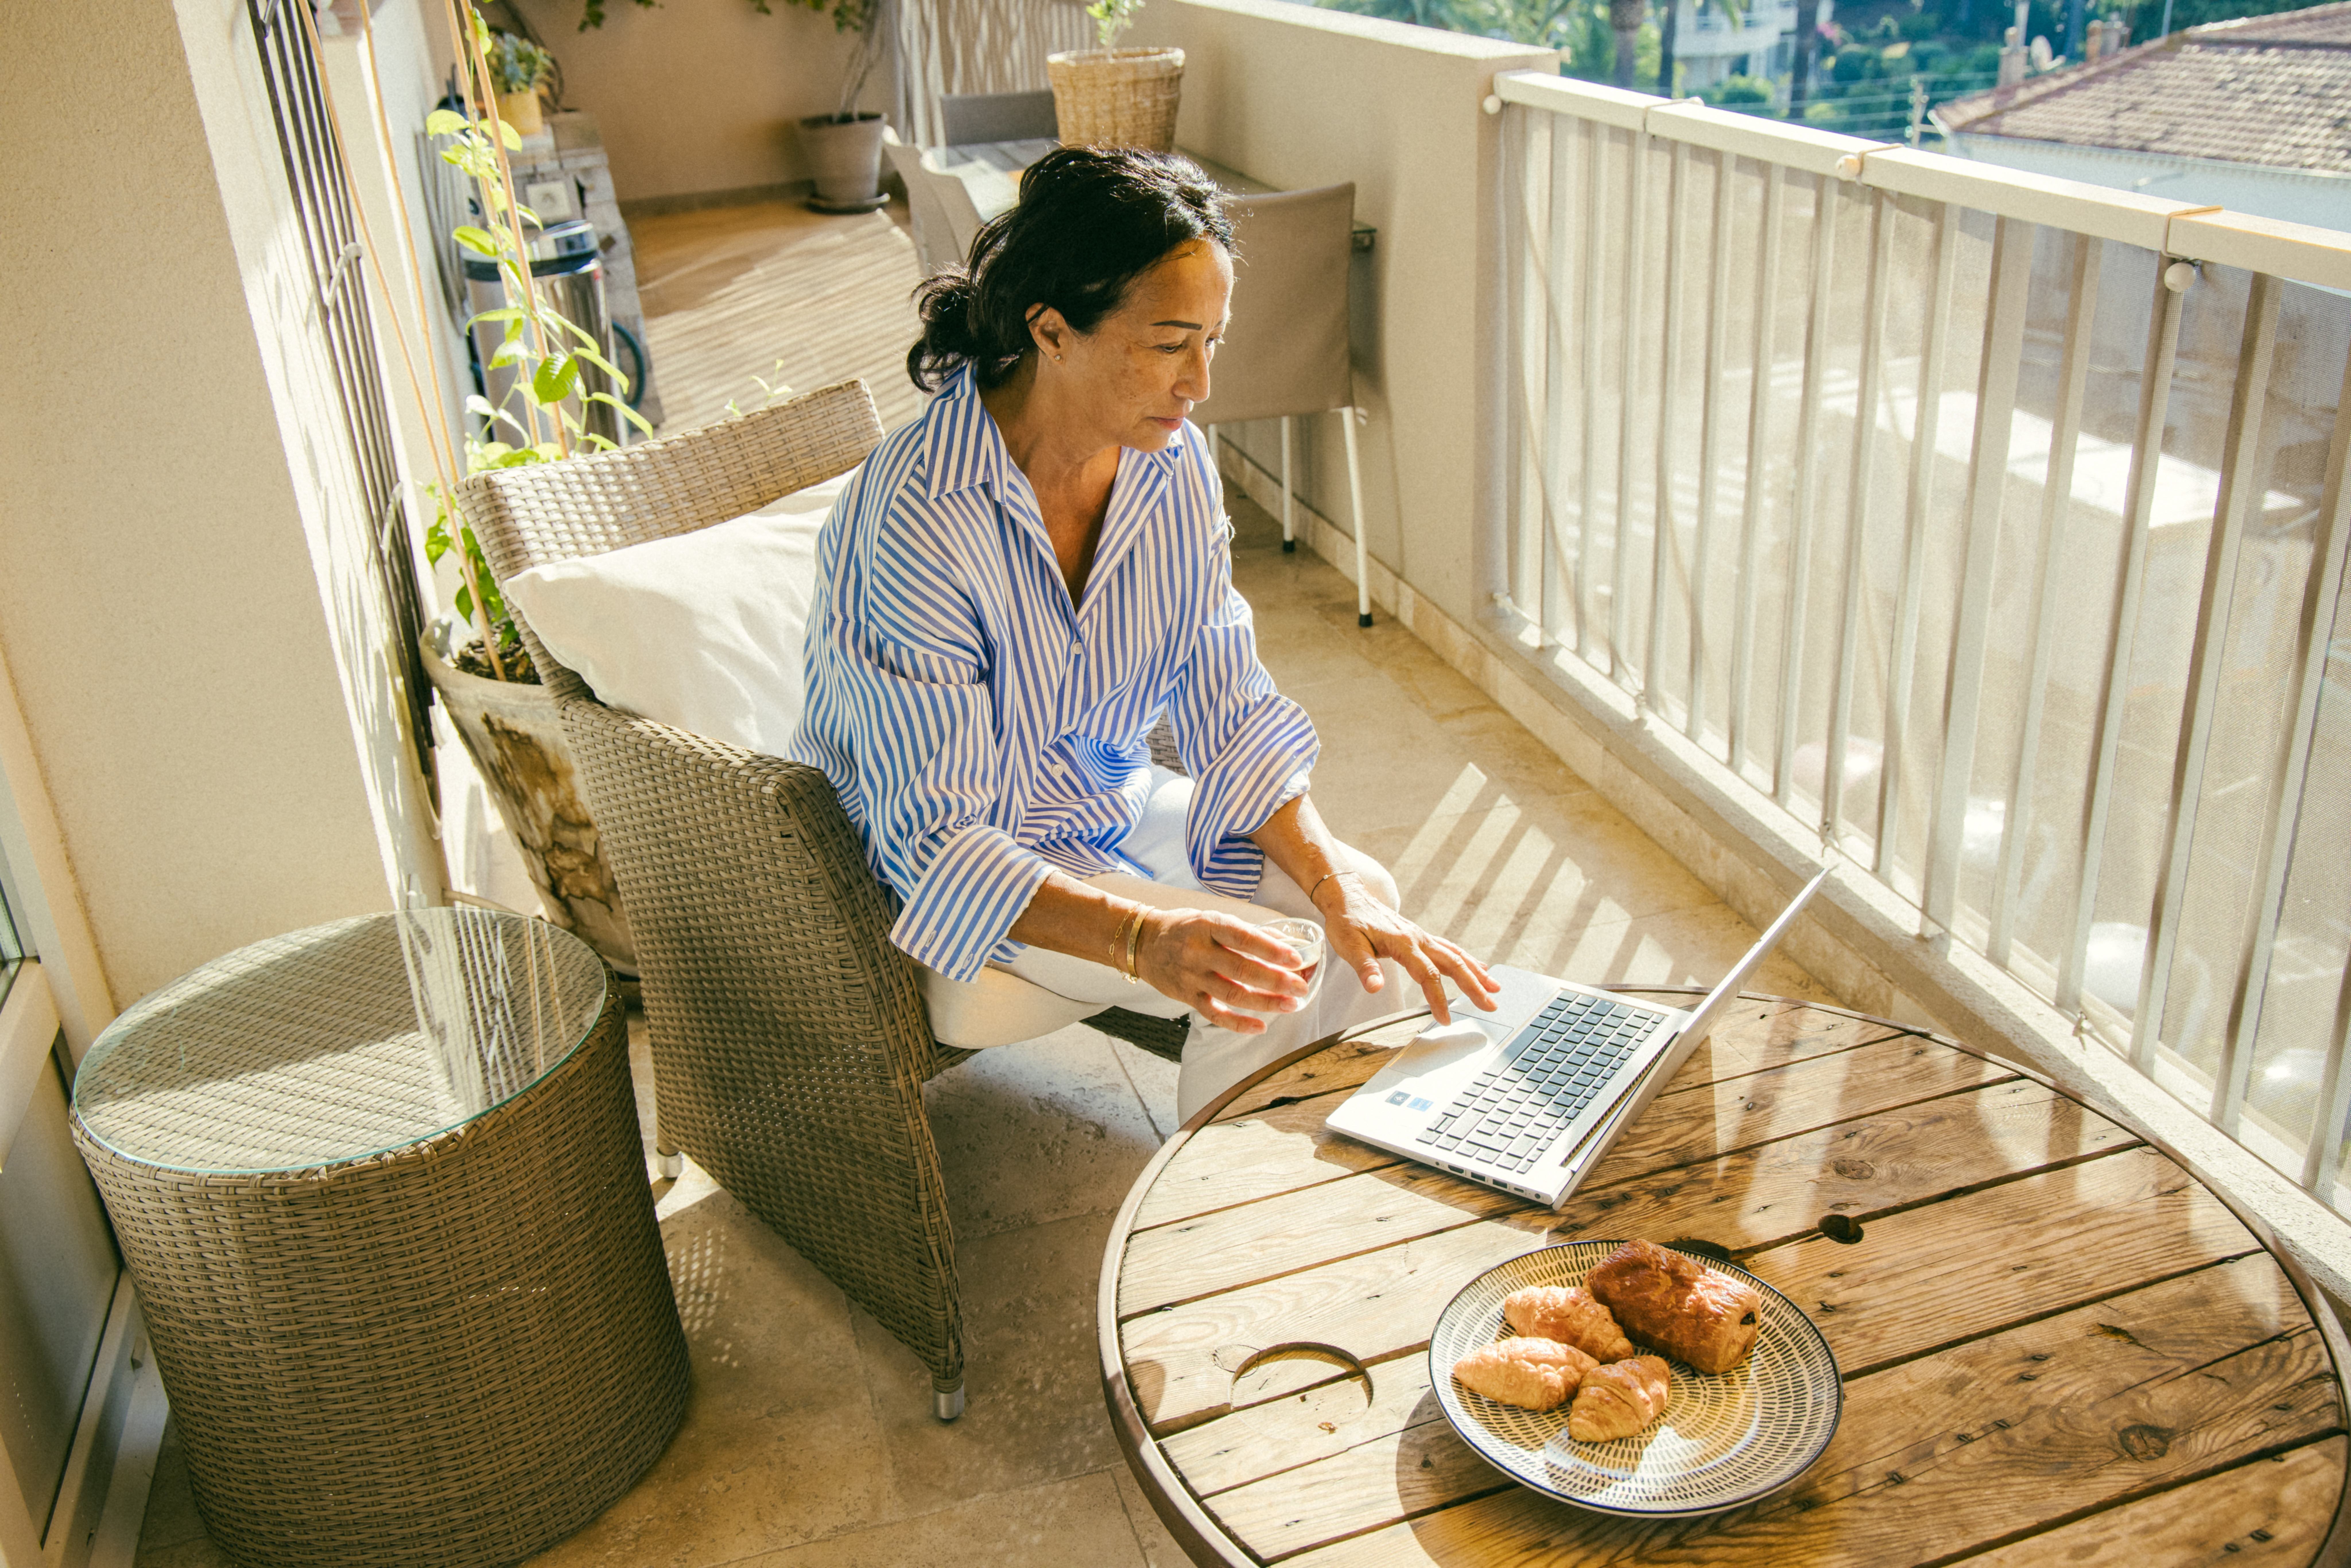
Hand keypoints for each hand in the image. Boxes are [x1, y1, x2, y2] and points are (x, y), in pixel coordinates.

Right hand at [1134, 908, 1314, 1033]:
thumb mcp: (1212, 919)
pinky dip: (1238, 1023)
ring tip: (1291, 1005)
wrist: (1143, 942)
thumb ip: (1245, 932)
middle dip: (1276, 980)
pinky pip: (1214, 1014)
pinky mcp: (1187, 997)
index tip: (1296, 959)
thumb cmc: (1185, 928)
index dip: (1271, 950)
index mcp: (1208, 925)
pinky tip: (1260, 1027)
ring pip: (1232, 994)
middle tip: (1301, 987)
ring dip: (1265, 1002)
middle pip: (1242, 969)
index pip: (1244, 937)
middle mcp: (1198, 951)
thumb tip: (1285, 943)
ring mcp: (1192, 976)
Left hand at [1312, 871, 1496, 1024]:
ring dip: (1477, 972)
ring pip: (1456, 955)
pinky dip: (1466, 959)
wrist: (1348, 897)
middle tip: (1491, 1005)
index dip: (1438, 998)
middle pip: (1453, 964)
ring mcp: (1421, 937)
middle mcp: (1418, 938)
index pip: (1428, 975)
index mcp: (1403, 943)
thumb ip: (1365, 968)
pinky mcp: (1419, 937)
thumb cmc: (1347, 922)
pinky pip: (1449, 949)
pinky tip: (1477, 967)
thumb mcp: (1349, 946)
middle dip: (1474, 986)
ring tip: (1495, 987)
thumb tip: (1374, 987)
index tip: (1445, 1019)